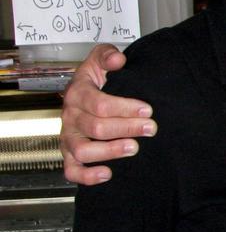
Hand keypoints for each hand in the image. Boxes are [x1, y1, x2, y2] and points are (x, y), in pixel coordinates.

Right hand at [60, 44, 154, 184]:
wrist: (85, 94)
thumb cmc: (97, 79)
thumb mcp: (100, 60)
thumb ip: (107, 55)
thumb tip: (117, 60)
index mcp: (78, 93)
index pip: (99, 104)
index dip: (125, 108)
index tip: (148, 110)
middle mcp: (70, 117)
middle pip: (96, 127)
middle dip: (127, 128)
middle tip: (150, 128)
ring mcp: (68, 137)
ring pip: (82, 150)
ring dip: (109, 151)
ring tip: (134, 148)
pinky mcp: (70, 155)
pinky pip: (72, 171)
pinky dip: (87, 176)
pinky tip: (108, 174)